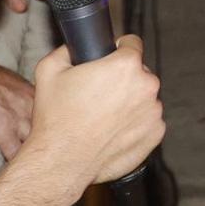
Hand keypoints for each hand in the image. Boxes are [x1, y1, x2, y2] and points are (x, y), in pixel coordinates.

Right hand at [26, 36, 164, 189]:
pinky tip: (112, 131)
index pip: (132, 43)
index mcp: (126, 66)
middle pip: (139, 72)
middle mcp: (147, 86)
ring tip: (104, 116)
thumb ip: (67, 50)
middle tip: (100, 93)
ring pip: (144, 98)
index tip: (111, 57)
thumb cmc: (56, 118)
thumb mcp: (49, 70)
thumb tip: (74, 46)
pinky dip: (134, 124)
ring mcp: (154, 112)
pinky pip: (147, 121)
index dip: (119, 48)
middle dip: (123, 79)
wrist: (61, 162)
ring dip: (130, 102)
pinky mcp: (155, 135)